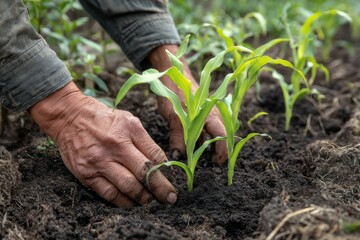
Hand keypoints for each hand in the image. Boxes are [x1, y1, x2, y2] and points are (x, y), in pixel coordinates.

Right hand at [29, 82, 176, 207]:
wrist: (69, 117)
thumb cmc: (103, 118)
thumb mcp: (128, 120)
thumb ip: (144, 140)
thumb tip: (160, 163)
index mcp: (129, 130)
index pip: (155, 156)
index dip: (167, 172)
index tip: (173, 183)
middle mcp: (115, 146)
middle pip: (144, 173)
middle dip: (160, 189)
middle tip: (169, 199)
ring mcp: (99, 162)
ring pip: (128, 187)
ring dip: (143, 199)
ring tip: (152, 203)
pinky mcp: (86, 174)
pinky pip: (109, 194)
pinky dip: (123, 202)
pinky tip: (132, 203)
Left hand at [149, 45, 227, 163]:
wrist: (172, 72)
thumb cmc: (173, 90)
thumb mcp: (173, 114)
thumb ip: (177, 135)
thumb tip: (179, 156)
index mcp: (209, 113)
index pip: (222, 133)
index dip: (222, 149)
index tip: (218, 163)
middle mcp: (211, 114)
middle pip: (221, 135)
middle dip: (219, 150)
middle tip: (213, 165)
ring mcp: (206, 114)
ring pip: (212, 134)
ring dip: (210, 146)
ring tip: (206, 160)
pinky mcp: (199, 115)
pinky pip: (204, 130)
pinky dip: (203, 140)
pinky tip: (196, 148)